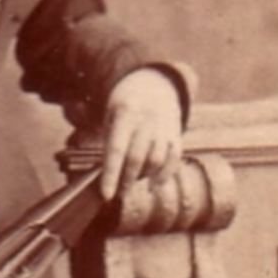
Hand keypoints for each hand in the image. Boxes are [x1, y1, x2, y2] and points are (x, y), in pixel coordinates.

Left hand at [100, 68, 181, 200]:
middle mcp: (147, 121)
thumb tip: (101, 167)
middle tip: (118, 194)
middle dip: (127, 180)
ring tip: (131, 185)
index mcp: (126, 114)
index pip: (116, 149)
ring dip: (144, 177)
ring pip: (156, 160)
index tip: (106, 194)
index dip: (111, 173)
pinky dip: (165, 175)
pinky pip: (174, 159)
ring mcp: (164, 128)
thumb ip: (106, 137)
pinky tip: (154, 186)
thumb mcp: (111, 112)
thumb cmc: (125, 104)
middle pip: (137, 158)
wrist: (155, 83)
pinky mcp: (176, 134)